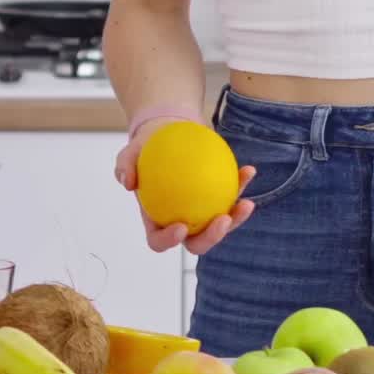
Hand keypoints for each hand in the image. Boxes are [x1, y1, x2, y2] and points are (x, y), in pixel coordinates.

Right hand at [114, 116, 256, 255]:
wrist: (168, 132)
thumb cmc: (147, 147)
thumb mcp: (130, 152)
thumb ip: (125, 166)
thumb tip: (128, 182)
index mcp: (156, 219)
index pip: (159, 240)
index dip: (169, 241)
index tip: (181, 226)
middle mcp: (181, 220)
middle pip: (196, 241)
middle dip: (211, 238)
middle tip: (222, 219)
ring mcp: (202, 210)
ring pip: (220, 224)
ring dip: (236, 218)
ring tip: (246, 204)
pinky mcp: (218, 194)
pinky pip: (232, 193)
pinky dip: (241, 184)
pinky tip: (249, 171)